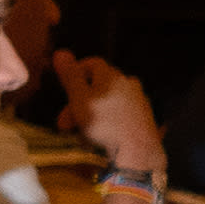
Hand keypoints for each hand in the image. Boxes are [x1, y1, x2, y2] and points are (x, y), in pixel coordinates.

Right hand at [57, 55, 163, 178]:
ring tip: (80, 134)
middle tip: (65, 123)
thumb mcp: (79, 99)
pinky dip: (106, 122)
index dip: (76, 72)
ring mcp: (138, 101)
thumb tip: (60, 52)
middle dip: (78, 102)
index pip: (92, 63)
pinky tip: (100, 138)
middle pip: (98, 86)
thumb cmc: (105, 123)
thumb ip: (70, 76)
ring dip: (90, 115)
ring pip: (108, 102)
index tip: (64, 88)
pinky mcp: (144, 118)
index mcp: (112, 76)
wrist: (138, 151)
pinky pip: (119, 115)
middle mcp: (128, 83)